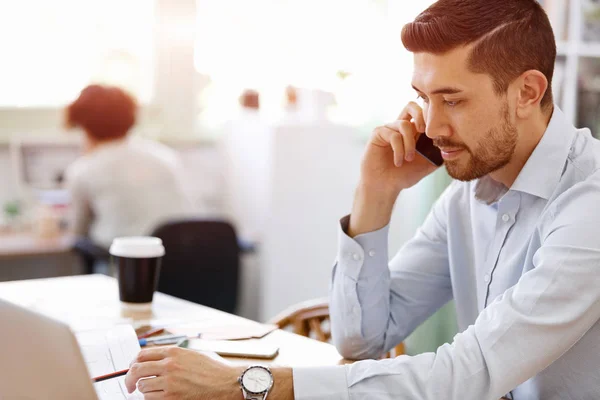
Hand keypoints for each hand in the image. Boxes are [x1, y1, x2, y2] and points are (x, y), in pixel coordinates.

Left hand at [125, 347, 241, 399]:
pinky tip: (161, 397)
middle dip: (129, 379)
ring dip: (145, 390)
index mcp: (174, 352)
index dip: (133, 363)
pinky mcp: (172, 398)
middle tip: (129, 386)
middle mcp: (169, 365)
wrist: (227, 383)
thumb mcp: (194, 354)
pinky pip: (150, 399)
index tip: (132, 370)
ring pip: (142, 387)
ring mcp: (170, 382)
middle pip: (136, 370)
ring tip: (154, 391)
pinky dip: (152, 399)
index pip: (142, 355)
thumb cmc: (214, 370)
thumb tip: (158, 360)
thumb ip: (176, 355)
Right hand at [360, 101, 437, 193]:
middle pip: (411, 106)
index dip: (433, 119)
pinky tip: (398, 162)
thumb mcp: (427, 165)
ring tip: (409, 159)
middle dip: (421, 116)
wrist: (385, 187)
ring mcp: (388, 129)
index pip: (423, 113)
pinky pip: (393, 135)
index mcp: (412, 131)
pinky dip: (398, 150)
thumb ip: (439, 154)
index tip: (444, 133)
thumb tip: (455, 147)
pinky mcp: (378, 134)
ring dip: (409, 144)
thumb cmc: (403, 176)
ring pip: (404, 125)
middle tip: (425, 132)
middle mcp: (400, 127)